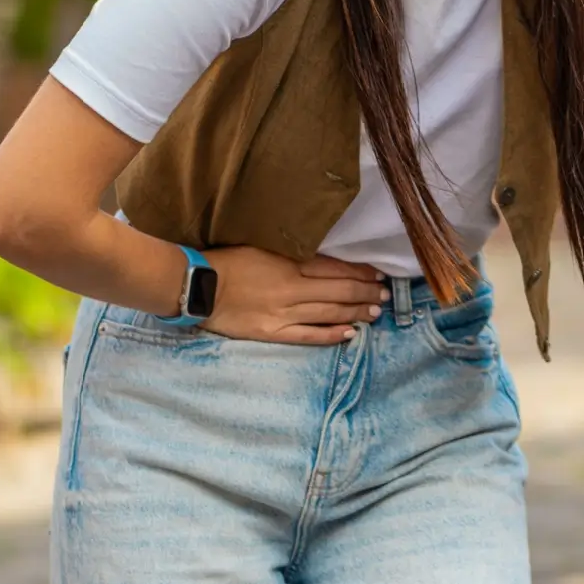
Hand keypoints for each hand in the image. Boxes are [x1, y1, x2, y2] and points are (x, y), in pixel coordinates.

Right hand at [199, 247, 385, 344]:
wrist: (199, 287)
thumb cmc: (228, 262)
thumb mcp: (262, 248)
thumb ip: (292, 256)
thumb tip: (323, 262)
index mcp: (288, 264)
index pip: (334, 268)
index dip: (359, 272)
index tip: (376, 274)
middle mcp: (291, 289)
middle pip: (338, 291)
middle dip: (365, 292)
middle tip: (385, 294)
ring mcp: (283, 313)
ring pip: (329, 313)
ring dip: (355, 312)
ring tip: (375, 312)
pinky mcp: (273, 332)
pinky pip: (308, 335)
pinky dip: (331, 334)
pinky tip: (350, 333)